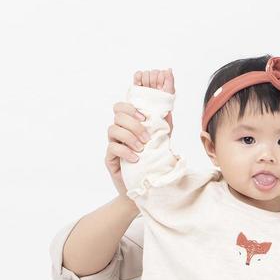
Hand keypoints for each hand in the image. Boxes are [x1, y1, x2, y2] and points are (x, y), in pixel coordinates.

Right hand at [104, 69, 175, 196]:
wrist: (146, 184)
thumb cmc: (153, 157)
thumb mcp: (162, 135)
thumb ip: (165, 117)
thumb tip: (170, 96)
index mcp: (130, 122)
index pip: (122, 105)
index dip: (130, 107)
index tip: (143, 116)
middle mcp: (119, 130)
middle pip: (118, 114)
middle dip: (134, 123)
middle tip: (146, 137)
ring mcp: (113, 142)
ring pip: (113, 129)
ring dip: (130, 137)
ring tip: (142, 148)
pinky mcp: (110, 157)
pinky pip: (112, 147)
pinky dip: (125, 151)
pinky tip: (136, 158)